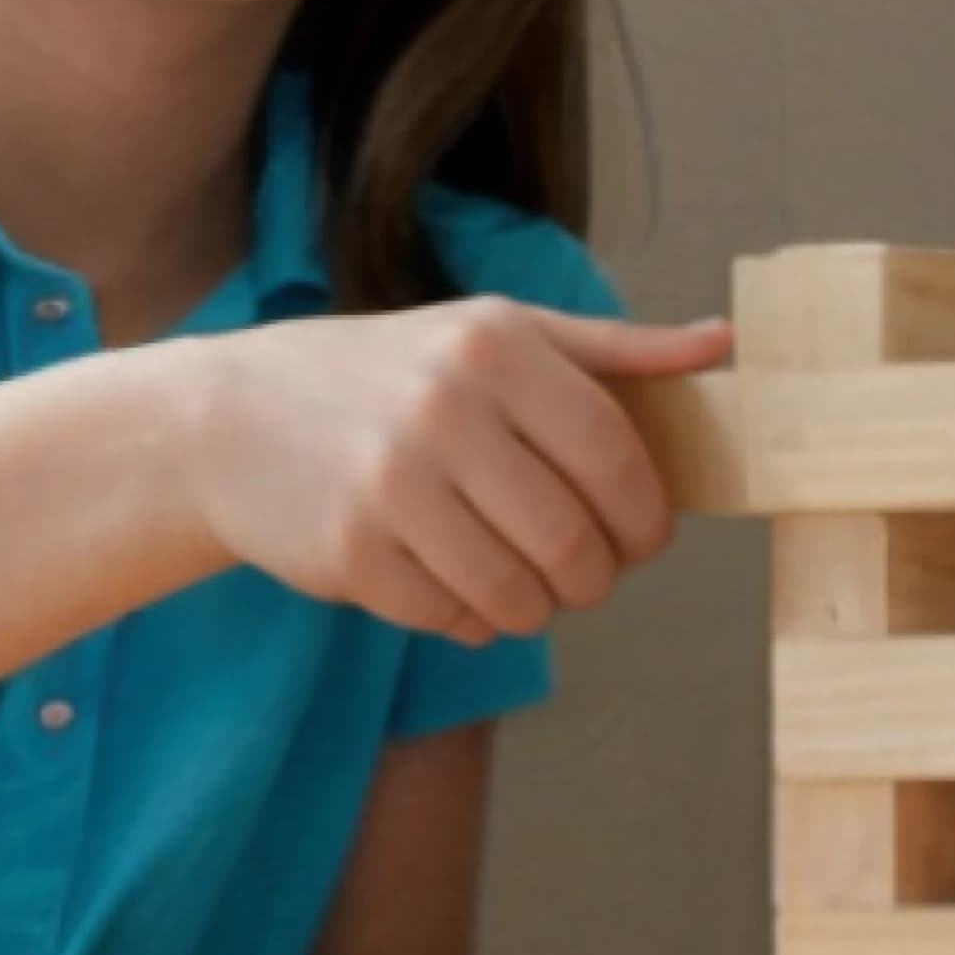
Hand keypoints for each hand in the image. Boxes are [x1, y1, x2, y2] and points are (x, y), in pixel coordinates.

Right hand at [166, 300, 723, 642]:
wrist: (232, 418)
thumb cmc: (390, 372)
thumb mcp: (496, 333)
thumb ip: (612, 349)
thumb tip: (722, 345)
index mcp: (494, 347)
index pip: (614, 456)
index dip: (646, 516)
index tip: (645, 538)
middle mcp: (444, 411)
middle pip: (574, 542)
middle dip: (595, 576)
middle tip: (584, 572)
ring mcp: (392, 487)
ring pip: (519, 598)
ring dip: (534, 607)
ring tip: (515, 576)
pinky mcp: (351, 556)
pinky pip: (454, 622)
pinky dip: (469, 620)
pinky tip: (448, 580)